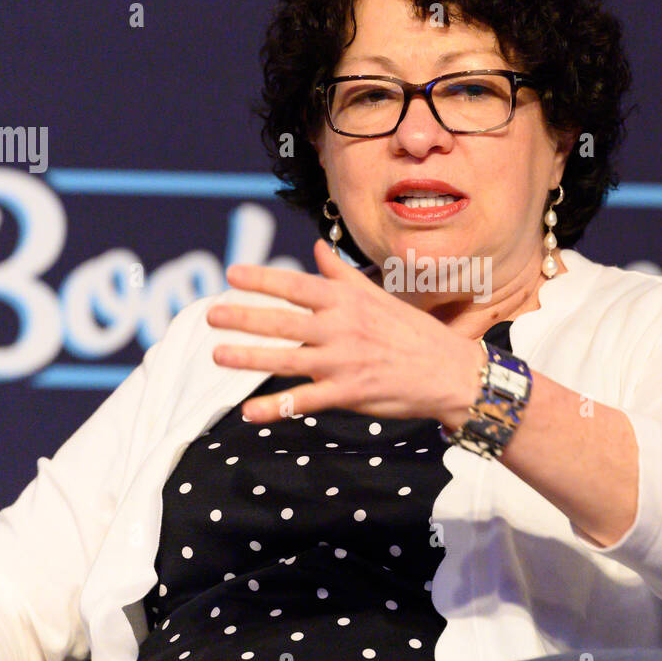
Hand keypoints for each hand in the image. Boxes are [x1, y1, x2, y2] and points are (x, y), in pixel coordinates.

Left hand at [208, 238, 485, 427]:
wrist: (451, 373)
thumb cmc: (415, 333)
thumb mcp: (380, 296)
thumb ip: (344, 274)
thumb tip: (319, 247)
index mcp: (348, 302)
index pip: (297, 286)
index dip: (262, 279)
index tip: (232, 275)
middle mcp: (342, 328)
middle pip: (282, 321)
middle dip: (243, 317)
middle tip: (210, 314)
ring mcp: (343, 362)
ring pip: (286, 359)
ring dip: (249, 358)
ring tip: (217, 355)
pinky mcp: (348, 394)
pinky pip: (305, 401)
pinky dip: (276, 408)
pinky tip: (249, 412)